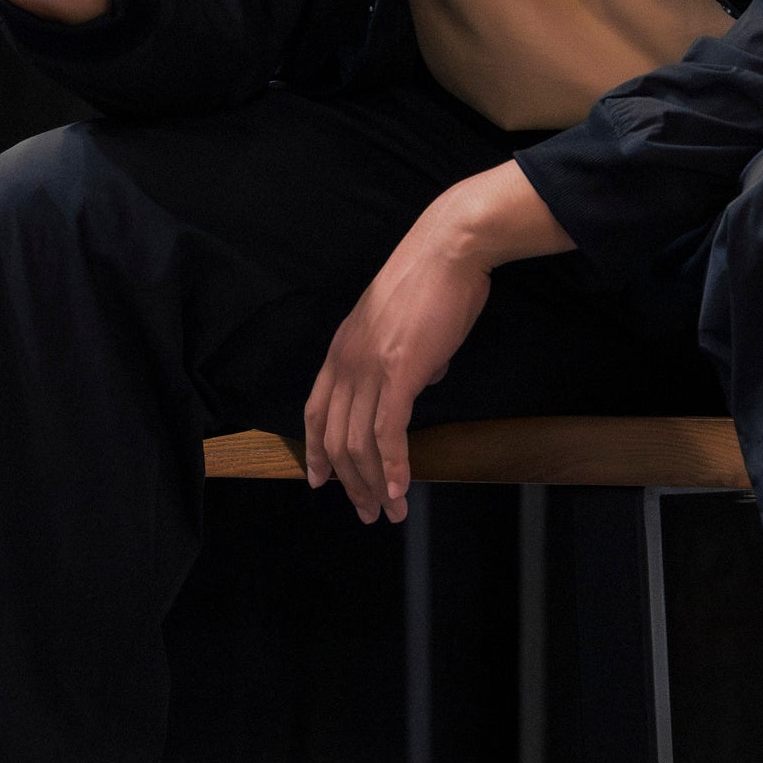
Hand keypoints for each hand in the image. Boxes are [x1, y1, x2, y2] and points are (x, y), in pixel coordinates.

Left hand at [303, 163, 574, 520]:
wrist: (448, 250)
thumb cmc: (433, 283)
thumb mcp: (402, 327)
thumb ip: (404, 358)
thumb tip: (424, 378)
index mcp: (341, 351)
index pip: (316, 412)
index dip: (315, 451)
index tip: (319, 482)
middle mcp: (346, 363)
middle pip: (335, 438)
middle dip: (350, 483)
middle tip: (367, 513)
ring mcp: (369, 368)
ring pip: (358, 443)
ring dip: (373, 484)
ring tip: (388, 513)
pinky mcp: (399, 373)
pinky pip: (388, 432)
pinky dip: (394, 467)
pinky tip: (401, 490)